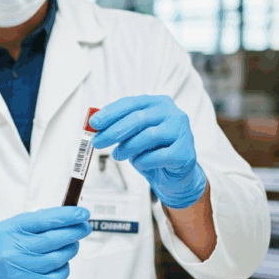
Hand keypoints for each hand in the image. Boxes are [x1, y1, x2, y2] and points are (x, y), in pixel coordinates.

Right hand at [0, 207, 91, 278]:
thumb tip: (64, 217)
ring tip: (70, 245)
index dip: (68, 216)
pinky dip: (64, 267)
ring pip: (60, 257)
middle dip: (75, 231)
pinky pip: (58, 276)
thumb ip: (33, 223)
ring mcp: (23, 269)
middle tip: (83, 227)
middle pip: (56, 239)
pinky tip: (60, 263)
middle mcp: (16, 249)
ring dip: (70, 249)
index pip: (46, 220)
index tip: (82, 214)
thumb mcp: (7, 229)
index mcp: (11, 230)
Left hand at [90, 95, 206, 209]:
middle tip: (97, 143)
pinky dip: (143, 161)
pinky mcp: (185, 152)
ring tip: (118, 155)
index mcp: (158, 103)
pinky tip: (139, 163)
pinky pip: (158, 156)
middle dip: (113, 131)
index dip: (111, 112)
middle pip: (139, 119)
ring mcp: (182, 131)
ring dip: (127, 148)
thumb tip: (93, 125)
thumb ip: (117, 127)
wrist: (174, 175)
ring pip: (148, 136)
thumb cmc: (151, 151)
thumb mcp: (132, 135)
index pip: (132, 103)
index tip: (93, 123)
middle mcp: (173, 113)